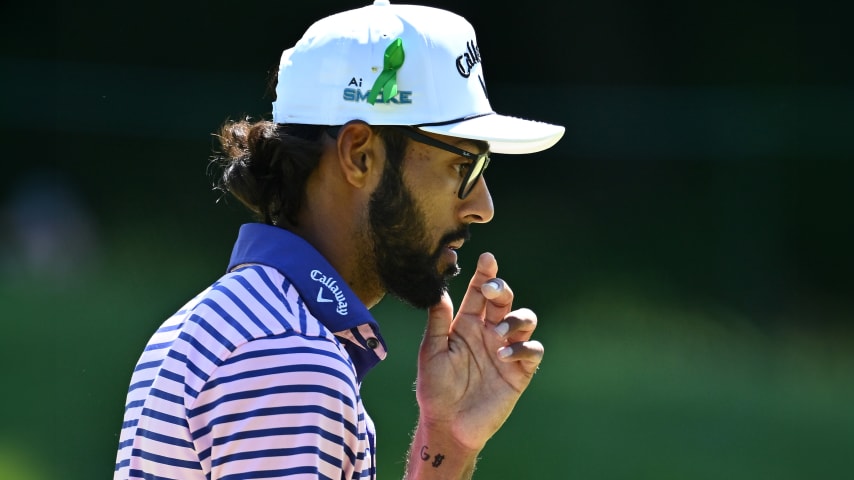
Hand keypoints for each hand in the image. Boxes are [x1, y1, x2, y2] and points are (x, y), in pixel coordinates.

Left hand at [416, 252, 543, 451]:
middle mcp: (489, 332)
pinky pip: (532, 351)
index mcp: (467, 324)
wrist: (448, 425)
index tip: (487, 259)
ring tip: (499, 332)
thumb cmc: (435, 389)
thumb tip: (438, 290)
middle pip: (504, 300)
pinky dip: (523, 348)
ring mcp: (506, 350)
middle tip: (492, 289)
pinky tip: (504, 355)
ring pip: (525, 320)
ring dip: (515, 319)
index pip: (478, 293)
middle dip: (501, 289)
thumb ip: (437, 322)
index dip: (485, 274)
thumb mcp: (431, 352)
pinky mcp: (519, 372)